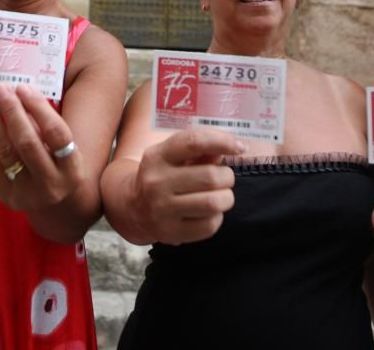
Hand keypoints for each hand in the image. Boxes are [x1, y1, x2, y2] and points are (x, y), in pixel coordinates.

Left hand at [0, 84, 83, 211]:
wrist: (52, 203)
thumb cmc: (57, 163)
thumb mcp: (62, 147)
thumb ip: (45, 124)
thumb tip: (18, 93)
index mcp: (72, 170)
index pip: (56, 133)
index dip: (39, 107)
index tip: (23, 87)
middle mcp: (52, 185)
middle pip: (28, 142)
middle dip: (12, 111)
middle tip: (0, 88)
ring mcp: (28, 194)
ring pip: (6, 151)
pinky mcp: (7, 197)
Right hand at [133, 128, 243, 245]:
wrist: (133, 208)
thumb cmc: (162, 176)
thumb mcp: (173, 156)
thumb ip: (200, 149)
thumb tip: (231, 147)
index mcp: (158, 156)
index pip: (193, 142)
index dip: (222, 141)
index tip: (240, 147)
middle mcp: (157, 182)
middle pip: (210, 177)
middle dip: (227, 177)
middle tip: (224, 178)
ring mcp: (162, 210)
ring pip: (213, 203)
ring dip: (225, 198)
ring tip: (220, 195)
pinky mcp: (172, 233)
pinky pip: (210, 226)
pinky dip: (217, 217)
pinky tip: (209, 212)